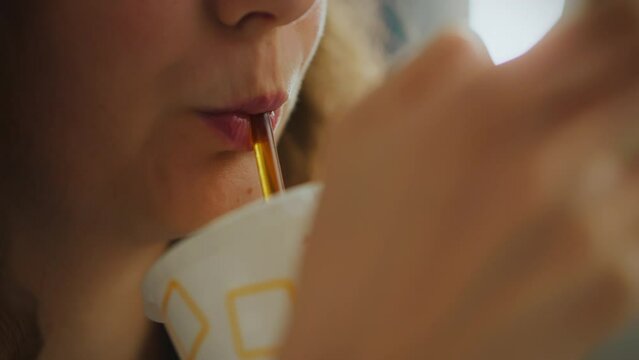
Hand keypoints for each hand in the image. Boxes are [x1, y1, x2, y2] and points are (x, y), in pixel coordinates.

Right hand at [282, 2, 638, 358]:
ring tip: (521, 218)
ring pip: (625, 161)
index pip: (600, 28)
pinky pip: (629, 226)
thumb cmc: (350, 250)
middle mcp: (554, 157)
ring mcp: (596, 224)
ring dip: (590, 173)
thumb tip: (489, 52)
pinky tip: (532, 261)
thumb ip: (432, 69)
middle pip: (624, 92)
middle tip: (535, 147)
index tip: (584, 52)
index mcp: (486, 108)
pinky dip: (595, 231)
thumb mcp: (357, 135)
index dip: (598, 36)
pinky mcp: (619, 285)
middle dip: (588, 107)